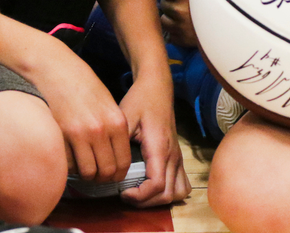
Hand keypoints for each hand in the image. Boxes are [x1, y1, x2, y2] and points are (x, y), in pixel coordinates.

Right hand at [30, 43, 131, 182]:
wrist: (57, 70)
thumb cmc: (83, 84)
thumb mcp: (108, 104)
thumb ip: (114, 128)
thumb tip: (115, 155)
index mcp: (117, 121)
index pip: (123, 161)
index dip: (118, 174)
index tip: (112, 175)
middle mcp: (101, 129)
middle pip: (106, 171)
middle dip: (102, 178)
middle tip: (96, 175)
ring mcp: (81, 133)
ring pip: (88, 172)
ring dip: (86, 174)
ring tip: (83, 167)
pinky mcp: (62, 134)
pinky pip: (69, 163)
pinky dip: (70, 166)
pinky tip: (70, 157)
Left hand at [118, 73, 189, 206]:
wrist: (156, 87)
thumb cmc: (140, 100)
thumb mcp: (124, 117)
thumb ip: (118, 142)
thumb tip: (107, 166)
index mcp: (159, 148)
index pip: (157, 185)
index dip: (140, 196)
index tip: (122, 192)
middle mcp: (172, 155)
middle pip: (167, 195)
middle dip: (146, 202)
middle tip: (126, 195)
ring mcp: (177, 156)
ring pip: (178, 192)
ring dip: (160, 199)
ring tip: (140, 194)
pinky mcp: (177, 156)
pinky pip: (182, 184)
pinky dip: (170, 191)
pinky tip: (152, 187)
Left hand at [157, 0, 196, 47]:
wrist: (237, 18)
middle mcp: (181, 10)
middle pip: (163, 3)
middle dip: (173, 2)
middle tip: (190, 2)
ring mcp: (181, 27)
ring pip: (164, 20)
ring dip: (173, 17)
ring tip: (189, 14)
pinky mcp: (183, 40)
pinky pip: (170, 34)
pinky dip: (177, 31)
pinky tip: (190, 26)